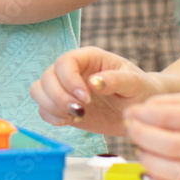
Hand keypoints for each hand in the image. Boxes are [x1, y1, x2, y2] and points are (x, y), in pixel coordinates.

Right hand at [29, 46, 158, 135]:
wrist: (139, 108)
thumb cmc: (140, 90)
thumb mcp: (135, 83)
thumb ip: (116, 80)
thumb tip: (94, 82)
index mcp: (88, 58)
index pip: (65, 62)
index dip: (69, 80)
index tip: (85, 98)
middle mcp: (71, 71)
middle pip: (47, 77)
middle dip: (59, 96)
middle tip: (81, 111)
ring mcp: (64, 88)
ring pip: (38, 91)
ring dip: (51, 105)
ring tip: (76, 115)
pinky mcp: (61, 106)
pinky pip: (43, 109)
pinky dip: (51, 117)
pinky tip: (70, 121)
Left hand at [126, 93, 179, 179]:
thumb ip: (168, 102)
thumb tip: (138, 110)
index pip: (169, 118)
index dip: (142, 115)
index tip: (129, 113)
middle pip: (170, 146)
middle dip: (141, 136)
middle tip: (130, 130)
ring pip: (174, 174)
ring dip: (147, 161)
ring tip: (140, 150)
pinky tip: (146, 175)